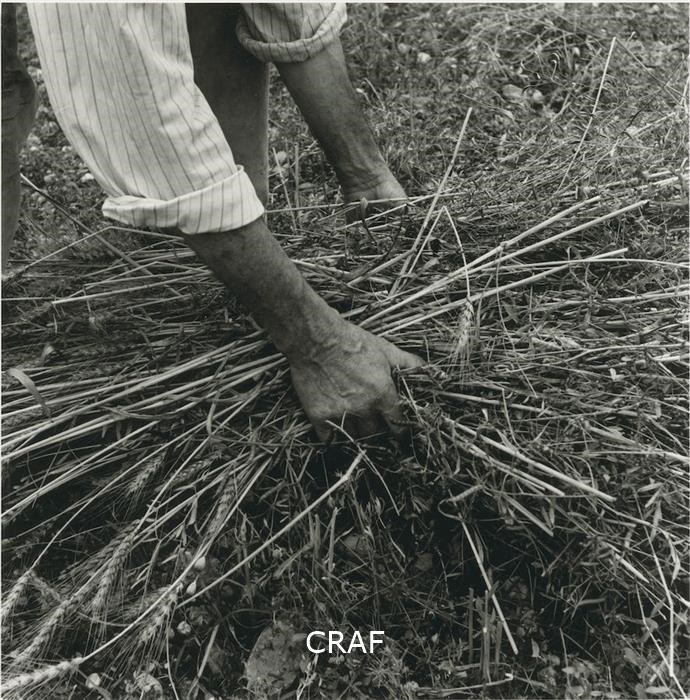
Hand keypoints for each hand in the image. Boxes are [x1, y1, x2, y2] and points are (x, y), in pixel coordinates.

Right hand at [288, 320, 423, 442]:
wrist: (315, 339)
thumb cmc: (351, 341)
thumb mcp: (385, 349)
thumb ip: (408, 363)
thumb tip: (430, 370)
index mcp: (383, 394)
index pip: (398, 424)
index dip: (400, 430)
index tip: (398, 432)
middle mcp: (364, 408)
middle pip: (375, 433)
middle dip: (376, 429)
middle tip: (374, 424)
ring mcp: (341, 414)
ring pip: (354, 437)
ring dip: (356, 434)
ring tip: (355, 426)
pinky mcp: (319, 416)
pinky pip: (329, 440)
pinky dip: (333, 438)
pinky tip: (335, 430)